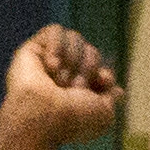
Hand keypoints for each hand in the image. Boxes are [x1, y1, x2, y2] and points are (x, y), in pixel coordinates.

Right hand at [0, 26, 123, 144]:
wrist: (43, 114)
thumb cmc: (72, 118)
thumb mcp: (103, 114)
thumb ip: (111, 99)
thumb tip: (118, 91)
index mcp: (77, 92)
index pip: (99, 70)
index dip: (104, 75)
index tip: (102, 81)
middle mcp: (62, 76)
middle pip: (90, 51)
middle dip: (87, 68)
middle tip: (74, 88)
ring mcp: (46, 62)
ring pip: (74, 38)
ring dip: (72, 60)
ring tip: (59, 80)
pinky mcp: (31, 51)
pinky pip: (54, 31)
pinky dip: (56, 45)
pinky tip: (51, 65)